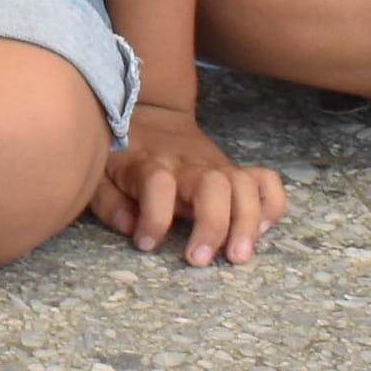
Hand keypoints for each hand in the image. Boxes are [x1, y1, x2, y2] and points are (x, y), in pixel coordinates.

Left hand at [94, 103, 283, 265]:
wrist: (150, 110)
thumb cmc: (122, 150)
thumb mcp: (99, 169)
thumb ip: (108, 200)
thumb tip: (131, 227)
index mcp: (150, 164)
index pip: (158, 184)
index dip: (153, 218)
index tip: (145, 243)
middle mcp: (188, 164)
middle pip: (212, 185)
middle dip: (211, 225)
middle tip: (198, 259)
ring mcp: (216, 166)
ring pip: (244, 186)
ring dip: (246, 223)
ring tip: (238, 255)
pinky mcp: (235, 169)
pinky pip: (266, 181)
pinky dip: (271, 205)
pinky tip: (262, 229)